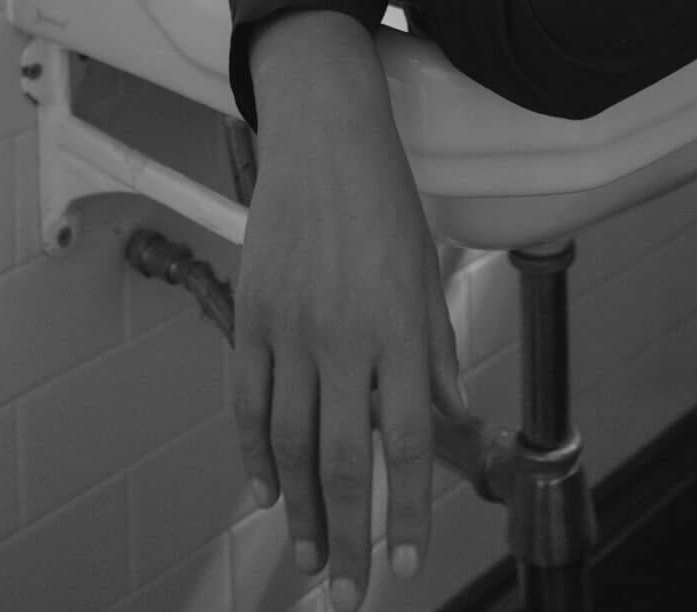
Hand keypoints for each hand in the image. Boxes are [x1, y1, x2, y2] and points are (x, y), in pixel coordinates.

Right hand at [233, 13, 468, 604]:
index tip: (404, 563)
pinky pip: (246, 400)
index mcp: (399, 327)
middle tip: (347, 592)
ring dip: (298, 511)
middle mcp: (344, 335)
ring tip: (308, 559)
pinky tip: (262, 493)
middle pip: (341, 459)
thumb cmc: (385, 197)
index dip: (405, 511)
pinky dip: (251, 454)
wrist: (324, 132)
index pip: (407, 442)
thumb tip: (451, 416)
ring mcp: (290, 326)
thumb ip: (436, 349)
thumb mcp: (427, 269)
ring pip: (289, 442)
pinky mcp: (251, 312)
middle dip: (347, 537)